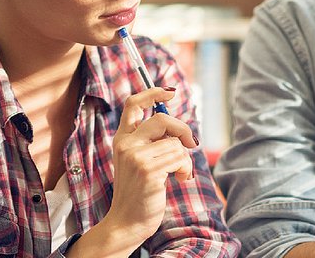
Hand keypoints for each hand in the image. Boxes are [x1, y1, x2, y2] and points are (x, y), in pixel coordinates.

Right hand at [78, 87, 195, 255]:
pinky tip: (180, 180)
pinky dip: (186, 168)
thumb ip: (151, 143)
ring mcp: (136, 157)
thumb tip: (180, 129)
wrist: (127, 222)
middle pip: (163, 118)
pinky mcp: (149, 170)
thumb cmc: (139, 193)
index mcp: (122, 139)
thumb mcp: (139, 162)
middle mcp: (126, 144)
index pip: (133, 104)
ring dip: (185, 159)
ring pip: (176, 143)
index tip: (170, 91)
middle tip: (191, 143)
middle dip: (183, 129)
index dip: (152, 92)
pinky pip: (180, 157)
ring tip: (179, 173)